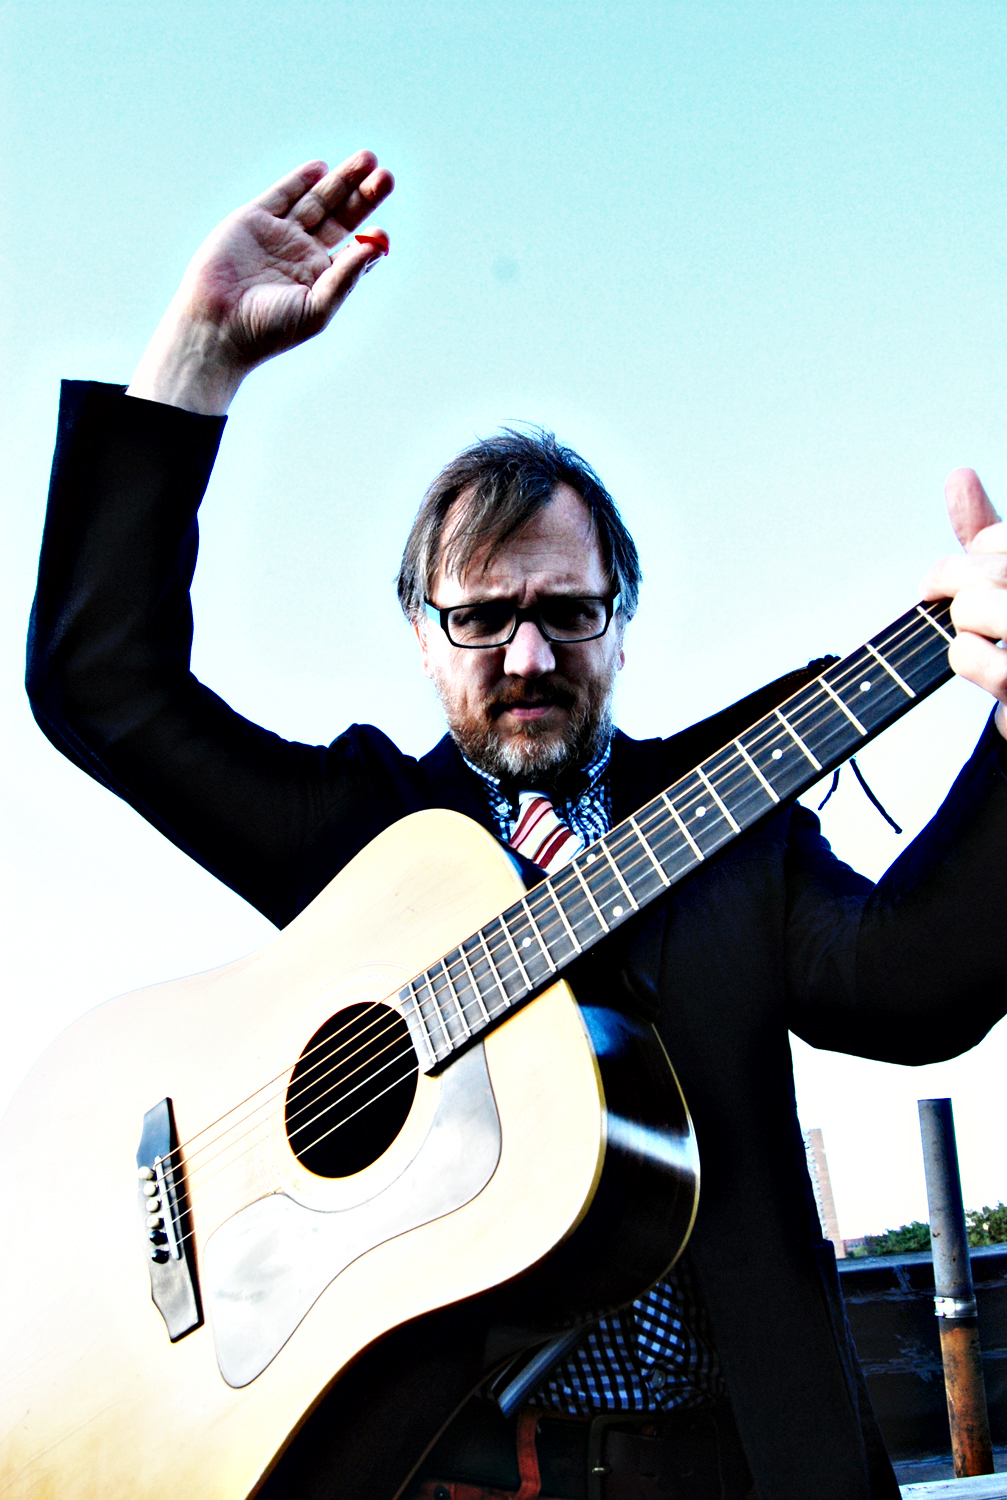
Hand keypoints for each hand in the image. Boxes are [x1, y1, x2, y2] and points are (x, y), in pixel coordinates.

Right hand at [127, 151, 393, 414]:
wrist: (218, 324)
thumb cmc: (268, 329)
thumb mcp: (316, 309)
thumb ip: (345, 278)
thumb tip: (373, 247)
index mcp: (321, 278)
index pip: (354, 250)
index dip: (370, 239)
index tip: (380, 233)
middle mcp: (303, 253)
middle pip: (341, 216)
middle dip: (363, 195)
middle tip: (385, 175)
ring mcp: (279, 234)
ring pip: (316, 200)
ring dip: (341, 180)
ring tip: (367, 159)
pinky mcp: (253, 220)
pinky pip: (282, 195)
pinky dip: (300, 180)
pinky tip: (321, 168)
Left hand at [921, 469, 1006, 738]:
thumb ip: (988, 532)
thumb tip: (958, 476)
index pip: (1001, 539)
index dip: (982, 545)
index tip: (978, 565)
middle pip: (987, 571)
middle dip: (954, 578)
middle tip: (935, 590)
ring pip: (973, 608)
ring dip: (962, 620)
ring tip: (979, 631)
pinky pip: (966, 655)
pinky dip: (961, 657)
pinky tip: (982, 662)